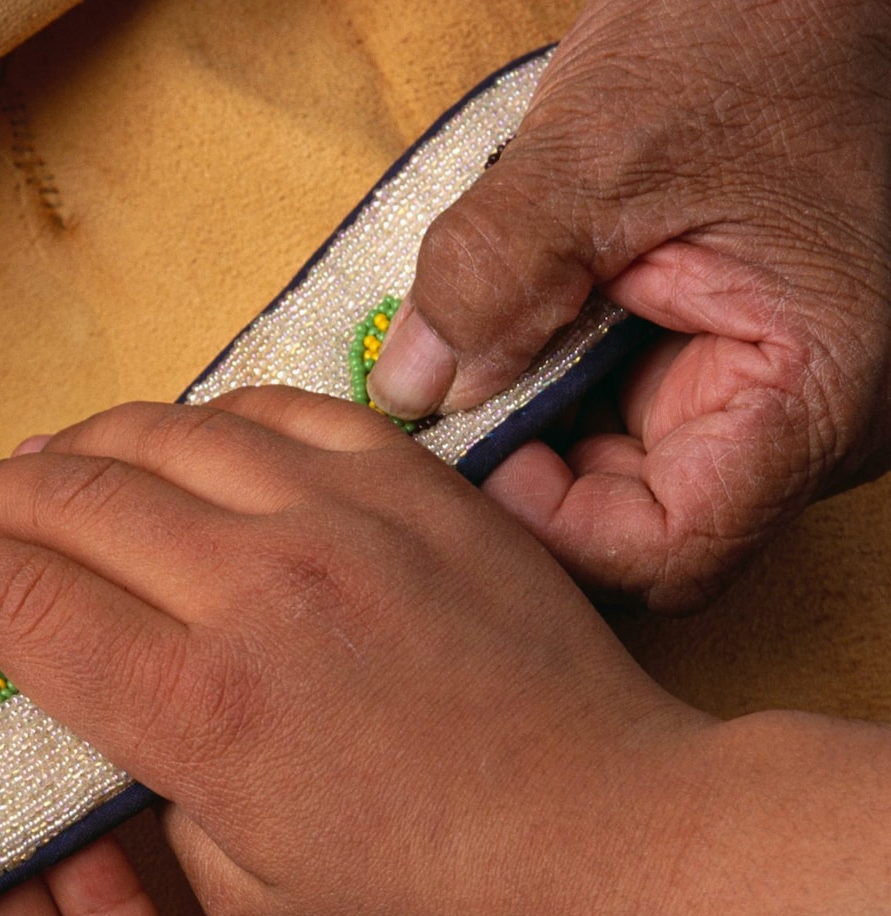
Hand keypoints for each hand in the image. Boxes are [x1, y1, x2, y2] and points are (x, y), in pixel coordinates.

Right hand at [0, 394, 743, 915]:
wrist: (627, 849)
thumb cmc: (438, 915)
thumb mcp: (252, 906)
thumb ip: (159, 794)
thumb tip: (120, 710)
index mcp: (201, 710)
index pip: (19, 604)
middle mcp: (255, 587)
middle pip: (68, 499)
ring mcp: (342, 519)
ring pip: (161, 434)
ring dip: (69, 447)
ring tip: (26, 469)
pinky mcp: (416, 488)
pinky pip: (277, 411)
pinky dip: (200, 421)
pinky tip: (174, 444)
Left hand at [366, 0, 890, 610]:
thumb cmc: (747, 43)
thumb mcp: (601, 149)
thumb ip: (496, 275)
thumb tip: (412, 391)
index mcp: (817, 389)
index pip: (668, 551)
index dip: (553, 529)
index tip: (473, 457)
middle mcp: (805, 420)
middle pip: (634, 533)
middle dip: (525, 486)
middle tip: (436, 421)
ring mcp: (758, 398)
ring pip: (613, 485)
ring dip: (526, 438)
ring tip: (470, 359)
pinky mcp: (714, 367)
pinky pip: (613, 425)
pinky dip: (544, 396)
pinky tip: (505, 339)